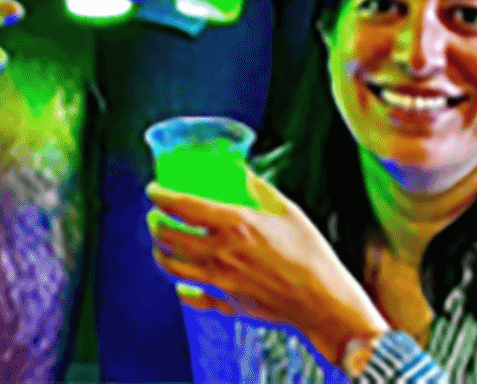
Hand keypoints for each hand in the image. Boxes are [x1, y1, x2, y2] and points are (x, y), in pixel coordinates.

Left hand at [146, 172, 389, 363]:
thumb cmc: (310, 254)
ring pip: (172, 267)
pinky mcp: (226, 303)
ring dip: (160, 252)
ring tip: (161, 244)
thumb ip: (260, 189)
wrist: (323, 302)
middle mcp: (220, 253)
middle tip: (155, 216)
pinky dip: (182, 288)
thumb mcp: (288, 211)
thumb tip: (241, 171)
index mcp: (235, 224)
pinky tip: (183, 283)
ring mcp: (219, 281)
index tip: (154, 189)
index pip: (182, 205)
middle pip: (168, 237)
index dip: (161, 195)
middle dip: (155, 223)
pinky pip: (192, 297)